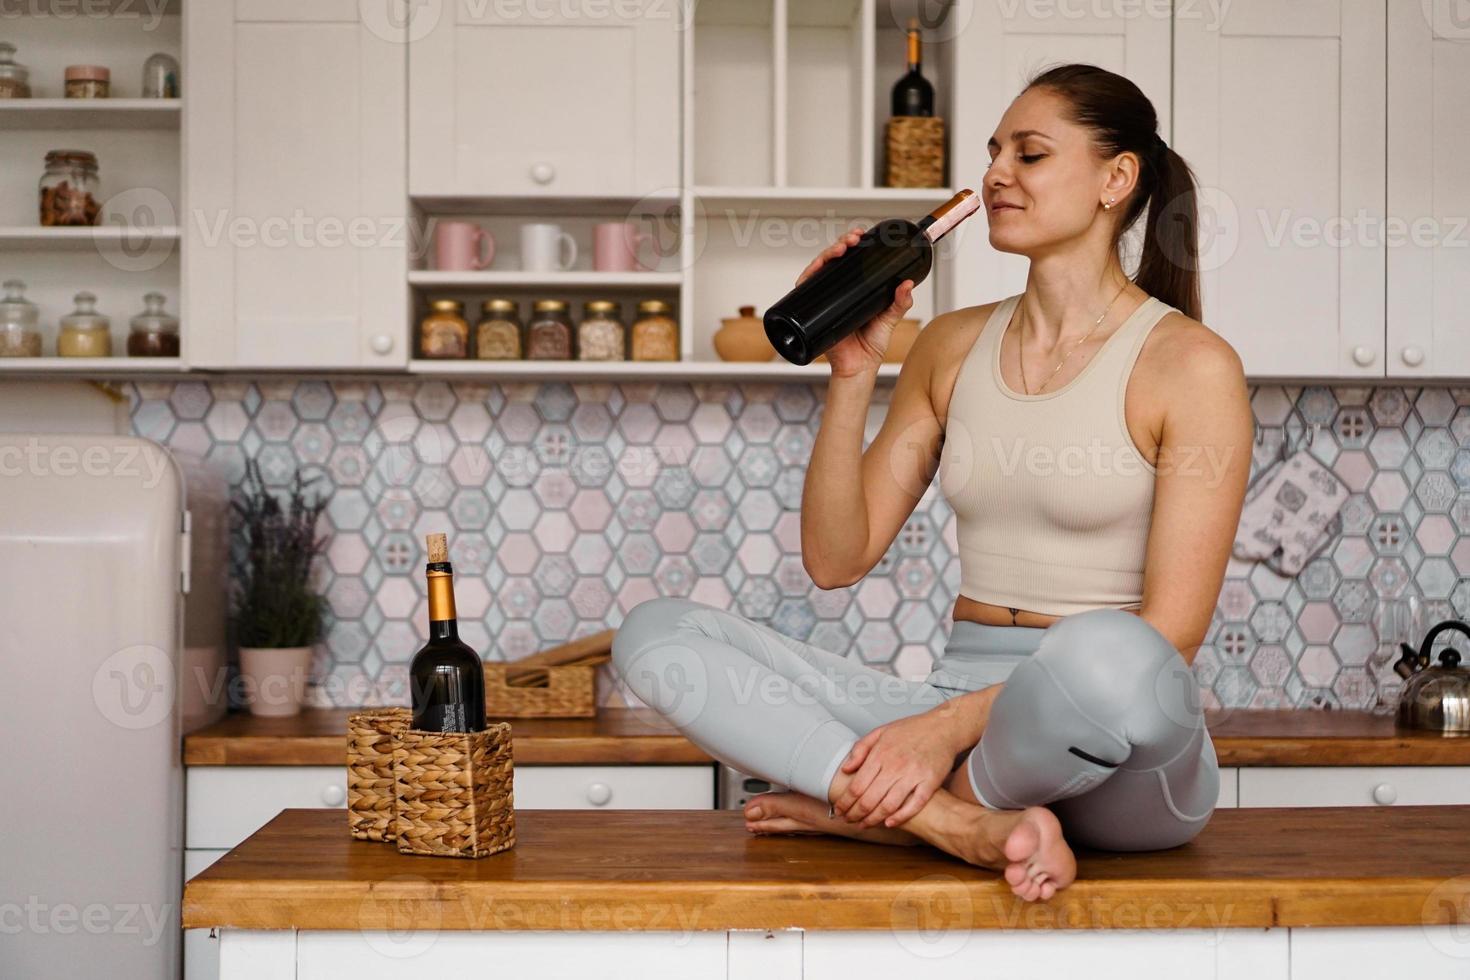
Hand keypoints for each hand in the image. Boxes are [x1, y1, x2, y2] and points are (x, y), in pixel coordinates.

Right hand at [793, 226, 915, 378]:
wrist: (858, 366)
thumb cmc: (871, 345)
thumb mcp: (890, 318)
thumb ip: (900, 302)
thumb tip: (908, 284)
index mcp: (855, 289)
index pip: (851, 260)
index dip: (854, 244)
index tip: (862, 236)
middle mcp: (837, 290)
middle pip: (834, 259)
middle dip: (842, 243)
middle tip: (853, 240)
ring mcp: (824, 299)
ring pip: (820, 268)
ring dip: (827, 253)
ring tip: (841, 248)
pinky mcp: (812, 310)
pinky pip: (805, 288)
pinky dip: (808, 275)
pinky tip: (816, 267)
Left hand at [832, 711, 958, 828]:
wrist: (942, 727)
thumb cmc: (911, 730)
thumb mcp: (880, 732)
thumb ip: (860, 749)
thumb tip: (846, 769)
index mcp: (881, 754)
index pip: (857, 786)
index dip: (845, 802)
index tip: (839, 810)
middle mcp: (895, 766)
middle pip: (869, 799)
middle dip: (855, 814)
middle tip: (848, 820)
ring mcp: (913, 775)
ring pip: (888, 806)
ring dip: (873, 819)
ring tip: (864, 825)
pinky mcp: (930, 782)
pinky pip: (914, 805)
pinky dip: (901, 817)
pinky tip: (889, 823)